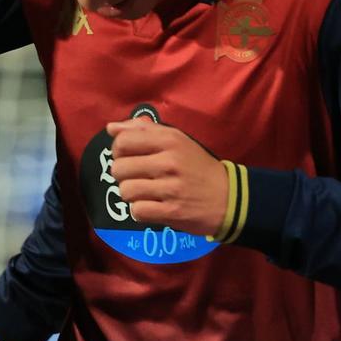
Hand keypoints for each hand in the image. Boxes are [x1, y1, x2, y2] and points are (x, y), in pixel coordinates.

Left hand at [106, 119, 227, 236]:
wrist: (230, 197)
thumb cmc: (197, 165)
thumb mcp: (176, 139)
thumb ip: (143, 130)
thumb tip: (111, 128)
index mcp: (169, 140)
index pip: (123, 142)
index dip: (118, 150)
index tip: (128, 156)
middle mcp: (169, 162)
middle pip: (119, 168)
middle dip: (123, 175)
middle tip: (138, 177)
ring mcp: (170, 188)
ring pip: (125, 191)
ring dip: (131, 194)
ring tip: (145, 192)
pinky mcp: (172, 212)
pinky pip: (137, 211)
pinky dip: (140, 211)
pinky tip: (152, 206)